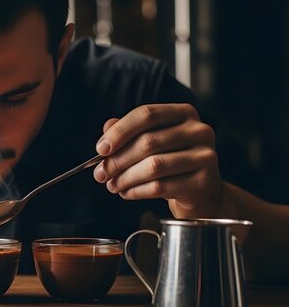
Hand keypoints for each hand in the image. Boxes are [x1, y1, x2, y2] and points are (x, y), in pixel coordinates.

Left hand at [92, 103, 224, 217]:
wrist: (200, 192)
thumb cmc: (170, 162)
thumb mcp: (151, 143)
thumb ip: (129, 132)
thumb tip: (107, 127)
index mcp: (184, 113)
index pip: (146, 115)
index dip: (120, 131)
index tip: (100, 149)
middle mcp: (199, 130)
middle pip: (148, 142)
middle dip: (117, 160)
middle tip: (100, 174)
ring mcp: (205, 156)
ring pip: (153, 166)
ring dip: (125, 178)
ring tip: (112, 185)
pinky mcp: (203, 182)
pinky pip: (160, 187)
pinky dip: (136, 191)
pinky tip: (126, 193)